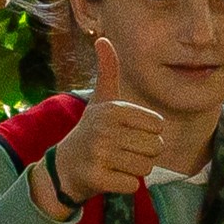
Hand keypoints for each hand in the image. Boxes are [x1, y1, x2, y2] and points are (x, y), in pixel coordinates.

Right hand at [51, 39, 170, 207]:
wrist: (64, 166)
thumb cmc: (91, 130)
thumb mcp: (101, 100)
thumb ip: (108, 71)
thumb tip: (103, 38)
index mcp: (113, 108)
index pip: (158, 127)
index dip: (147, 134)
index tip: (126, 133)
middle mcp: (105, 129)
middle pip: (155, 148)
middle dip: (143, 154)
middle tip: (120, 151)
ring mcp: (99, 154)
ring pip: (146, 168)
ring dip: (134, 170)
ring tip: (116, 162)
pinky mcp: (96, 178)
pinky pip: (132, 185)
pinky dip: (125, 185)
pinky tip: (110, 177)